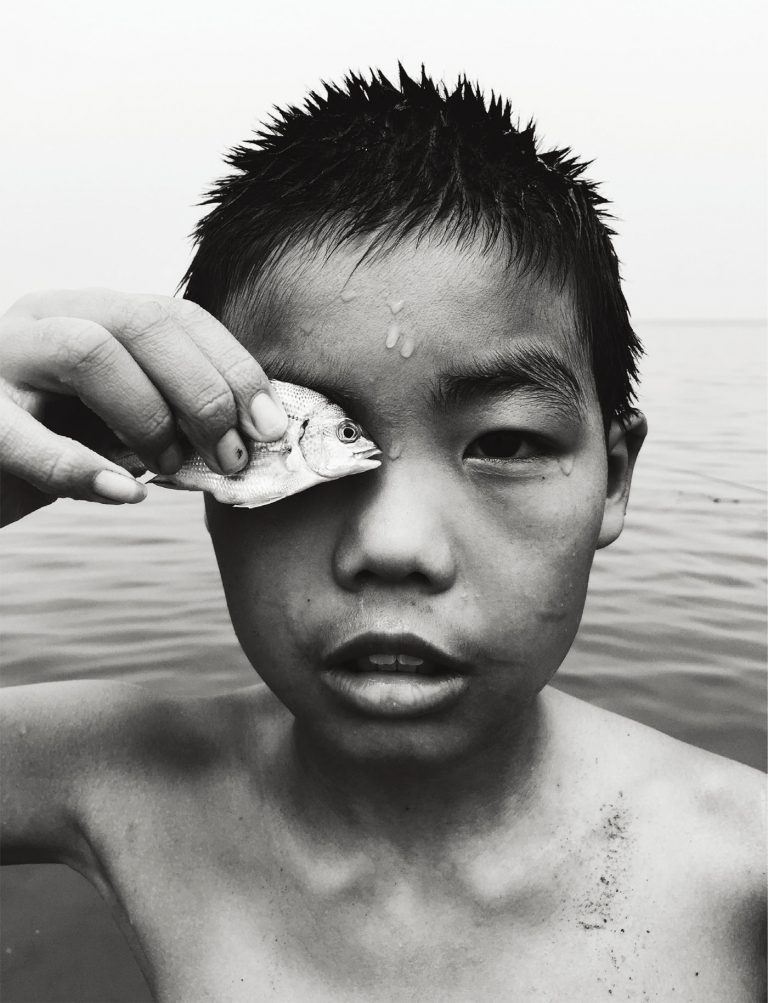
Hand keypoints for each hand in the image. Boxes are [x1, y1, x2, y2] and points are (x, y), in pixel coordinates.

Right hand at [0, 289, 287, 526]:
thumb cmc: (46, 452)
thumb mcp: (113, 427)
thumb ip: (167, 420)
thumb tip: (248, 441)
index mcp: (86, 315)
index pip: (174, 315)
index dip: (232, 365)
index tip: (270, 425)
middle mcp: (43, 321)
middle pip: (141, 322)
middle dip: (203, 391)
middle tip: (232, 456)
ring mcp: (0, 360)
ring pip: (89, 351)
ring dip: (150, 415)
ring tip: (170, 467)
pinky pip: (21, 433)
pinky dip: (82, 467)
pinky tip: (123, 493)